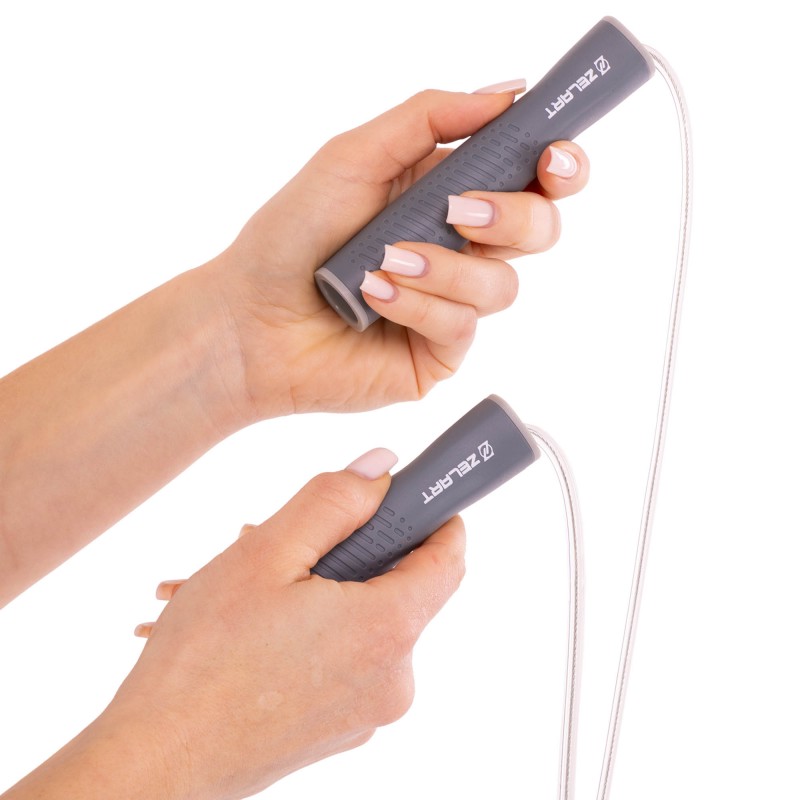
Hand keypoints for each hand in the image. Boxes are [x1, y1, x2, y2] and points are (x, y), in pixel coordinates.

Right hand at [99, 450, 464, 799]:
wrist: (157, 762)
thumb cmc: (203, 660)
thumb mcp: (268, 554)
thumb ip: (335, 501)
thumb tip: (384, 467)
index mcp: (387, 630)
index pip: (448, 557)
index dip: (432, 515)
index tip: (408, 491)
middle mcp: (393, 678)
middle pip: (398, 586)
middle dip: (351, 549)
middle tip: (293, 537)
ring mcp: (366, 711)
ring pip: (363, 620)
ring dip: (322, 588)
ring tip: (253, 583)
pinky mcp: (339, 728)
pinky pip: (343, 657)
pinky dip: (314, 628)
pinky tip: (256, 623)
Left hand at [208, 85, 588, 420]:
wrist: (250, 317)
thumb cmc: (291, 236)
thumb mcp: (354, 156)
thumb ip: (429, 118)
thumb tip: (507, 90)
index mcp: (449, 194)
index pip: (531, 178)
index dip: (559, 165)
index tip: (553, 156)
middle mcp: (460, 248)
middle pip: (539, 230)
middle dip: (512, 217)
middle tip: (457, 211)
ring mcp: (452, 303)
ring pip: (503, 285)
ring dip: (444, 267)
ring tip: (382, 262)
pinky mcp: (439, 352)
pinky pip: (461, 325)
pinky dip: (418, 304)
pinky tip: (374, 297)